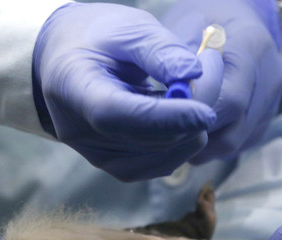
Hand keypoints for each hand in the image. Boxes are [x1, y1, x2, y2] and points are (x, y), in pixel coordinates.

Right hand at [32, 2, 218, 181]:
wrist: (70, 62)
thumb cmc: (98, 39)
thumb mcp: (128, 29)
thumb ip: (160, 49)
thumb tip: (193, 74)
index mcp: (73, 89)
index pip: (117, 115)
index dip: (164, 119)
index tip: (206, 112)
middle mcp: (81, 133)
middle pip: (148, 140)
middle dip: (191, 113)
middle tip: (211, 66)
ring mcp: (99, 157)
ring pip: (163, 157)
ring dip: (191, 127)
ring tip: (192, 86)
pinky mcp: (117, 167)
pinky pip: (163, 163)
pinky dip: (182, 140)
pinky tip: (179, 111)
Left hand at [161, 0, 281, 163]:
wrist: (233, 19)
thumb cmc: (203, 20)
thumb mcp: (185, 26)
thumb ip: (180, 61)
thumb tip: (174, 99)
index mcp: (253, 48)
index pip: (230, 101)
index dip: (196, 117)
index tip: (167, 118)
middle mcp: (270, 78)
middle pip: (233, 131)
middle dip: (196, 137)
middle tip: (165, 135)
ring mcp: (272, 102)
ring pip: (234, 144)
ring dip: (202, 146)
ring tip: (176, 132)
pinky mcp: (265, 120)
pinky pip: (237, 144)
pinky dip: (212, 144)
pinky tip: (193, 130)